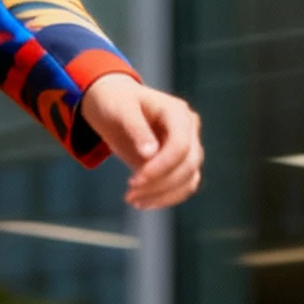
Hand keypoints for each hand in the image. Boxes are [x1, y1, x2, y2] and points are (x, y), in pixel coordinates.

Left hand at [79, 73, 202, 210]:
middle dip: (160, 184)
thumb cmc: (116, 102)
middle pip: (188, 165)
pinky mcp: (180, 163)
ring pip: (189, 179)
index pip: (181, 145)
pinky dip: (165, 198)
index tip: (135, 180)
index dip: (162, 166)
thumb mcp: (121, 109)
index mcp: (177, 112)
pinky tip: (142, 202)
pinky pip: (183, 186)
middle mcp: (189, 130)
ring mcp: (188, 147)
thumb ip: (136, 128)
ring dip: (163, 195)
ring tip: (132, 200)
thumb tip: (150, 154)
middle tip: (129, 193)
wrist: (114, 104)